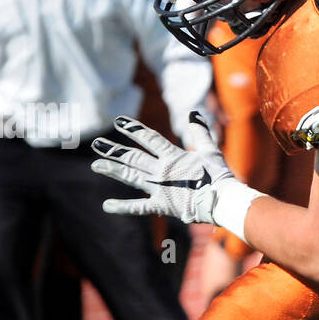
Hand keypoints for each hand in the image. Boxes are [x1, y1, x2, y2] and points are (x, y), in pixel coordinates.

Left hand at [91, 112, 249, 224]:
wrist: (223, 200)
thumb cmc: (219, 176)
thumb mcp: (210, 151)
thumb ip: (200, 132)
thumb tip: (194, 112)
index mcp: (173, 156)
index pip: (149, 138)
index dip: (133, 129)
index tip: (118, 121)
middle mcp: (162, 170)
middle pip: (133, 157)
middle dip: (114, 150)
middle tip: (96, 144)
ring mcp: (159, 188)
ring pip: (131, 177)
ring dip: (113, 170)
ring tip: (96, 165)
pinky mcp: (162, 205)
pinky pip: (138, 207)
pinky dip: (122, 207)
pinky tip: (106, 206)